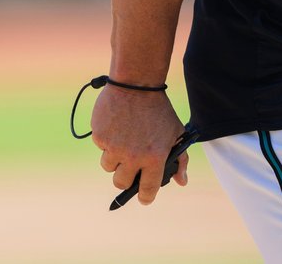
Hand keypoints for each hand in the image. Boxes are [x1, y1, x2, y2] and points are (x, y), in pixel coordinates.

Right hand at [91, 84, 189, 205]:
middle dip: (126, 176)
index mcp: (154, 157)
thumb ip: (181, 159)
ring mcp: (113, 147)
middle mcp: (132, 156)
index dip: (145, 196)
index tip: (144, 197)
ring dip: (114, 158)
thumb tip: (182, 182)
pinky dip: (107, 140)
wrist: (137, 84)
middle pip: (121, 183)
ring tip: (124, 138)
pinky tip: (117, 125)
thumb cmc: (159, 110)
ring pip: (108, 166)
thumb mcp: (176, 132)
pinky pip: (101, 147)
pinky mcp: (99, 136)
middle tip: (130, 163)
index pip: (147, 190)